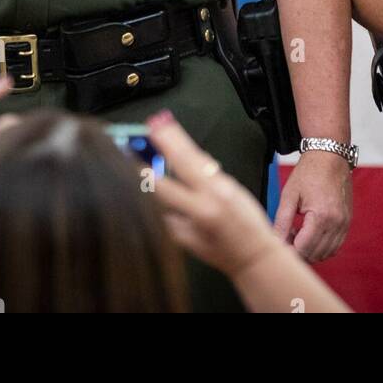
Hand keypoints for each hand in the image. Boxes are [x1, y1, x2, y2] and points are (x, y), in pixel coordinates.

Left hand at [144, 110, 284, 277]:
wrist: (253, 258)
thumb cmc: (247, 220)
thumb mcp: (231, 188)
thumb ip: (206, 173)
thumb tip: (182, 153)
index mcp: (218, 191)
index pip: (189, 160)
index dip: (170, 140)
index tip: (155, 124)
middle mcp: (201, 210)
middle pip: (162, 184)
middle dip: (144, 166)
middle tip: (129, 150)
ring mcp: (187, 229)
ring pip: (157, 202)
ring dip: (150, 185)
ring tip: (140, 169)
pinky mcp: (178, 241)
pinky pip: (163, 216)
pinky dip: (160, 206)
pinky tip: (160, 200)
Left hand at [273, 148, 350, 262]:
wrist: (329, 156)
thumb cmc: (308, 173)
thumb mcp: (289, 195)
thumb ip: (281, 222)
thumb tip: (275, 243)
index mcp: (321, 216)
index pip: (303, 249)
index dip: (289, 250)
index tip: (279, 242)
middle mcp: (337, 223)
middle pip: (315, 254)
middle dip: (298, 250)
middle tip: (287, 234)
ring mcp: (345, 223)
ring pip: (326, 253)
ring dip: (311, 250)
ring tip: (298, 232)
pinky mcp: (347, 222)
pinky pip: (336, 246)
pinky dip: (322, 246)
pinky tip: (311, 232)